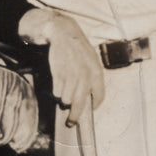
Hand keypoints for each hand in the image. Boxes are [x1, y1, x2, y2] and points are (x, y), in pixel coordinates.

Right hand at [19, 9, 103, 127]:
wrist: (64, 33)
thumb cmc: (78, 50)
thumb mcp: (91, 61)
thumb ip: (92, 79)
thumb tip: (89, 99)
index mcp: (97, 72)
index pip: (99, 96)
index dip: (94, 106)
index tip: (89, 111)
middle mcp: (85, 76)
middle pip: (80, 104)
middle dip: (75, 116)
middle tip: (71, 122)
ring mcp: (71, 75)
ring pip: (66, 99)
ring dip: (64, 100)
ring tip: (63, 92)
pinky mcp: (58, 74)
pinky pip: (56, 91)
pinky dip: (56, 90)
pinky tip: (58, 82)